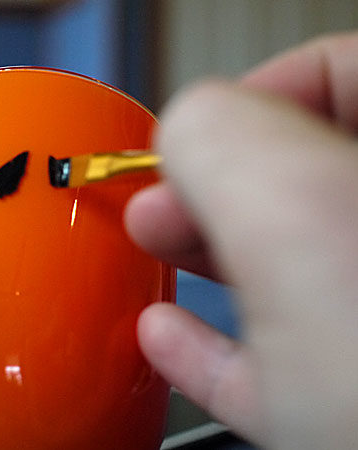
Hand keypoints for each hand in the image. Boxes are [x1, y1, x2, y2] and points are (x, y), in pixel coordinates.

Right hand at [125, 31, 357, 448]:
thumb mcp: (297, 214)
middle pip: (305, 178)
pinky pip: (283, 367)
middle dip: (214, 183)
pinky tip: (168, 341)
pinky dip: (217, 352)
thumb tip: (183, 131)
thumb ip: (221, 134)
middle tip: (157, 201)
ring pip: (292, 273)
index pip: (344, 75)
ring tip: (154, 249)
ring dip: (208, 260)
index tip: (191, 144)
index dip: (252, 95)